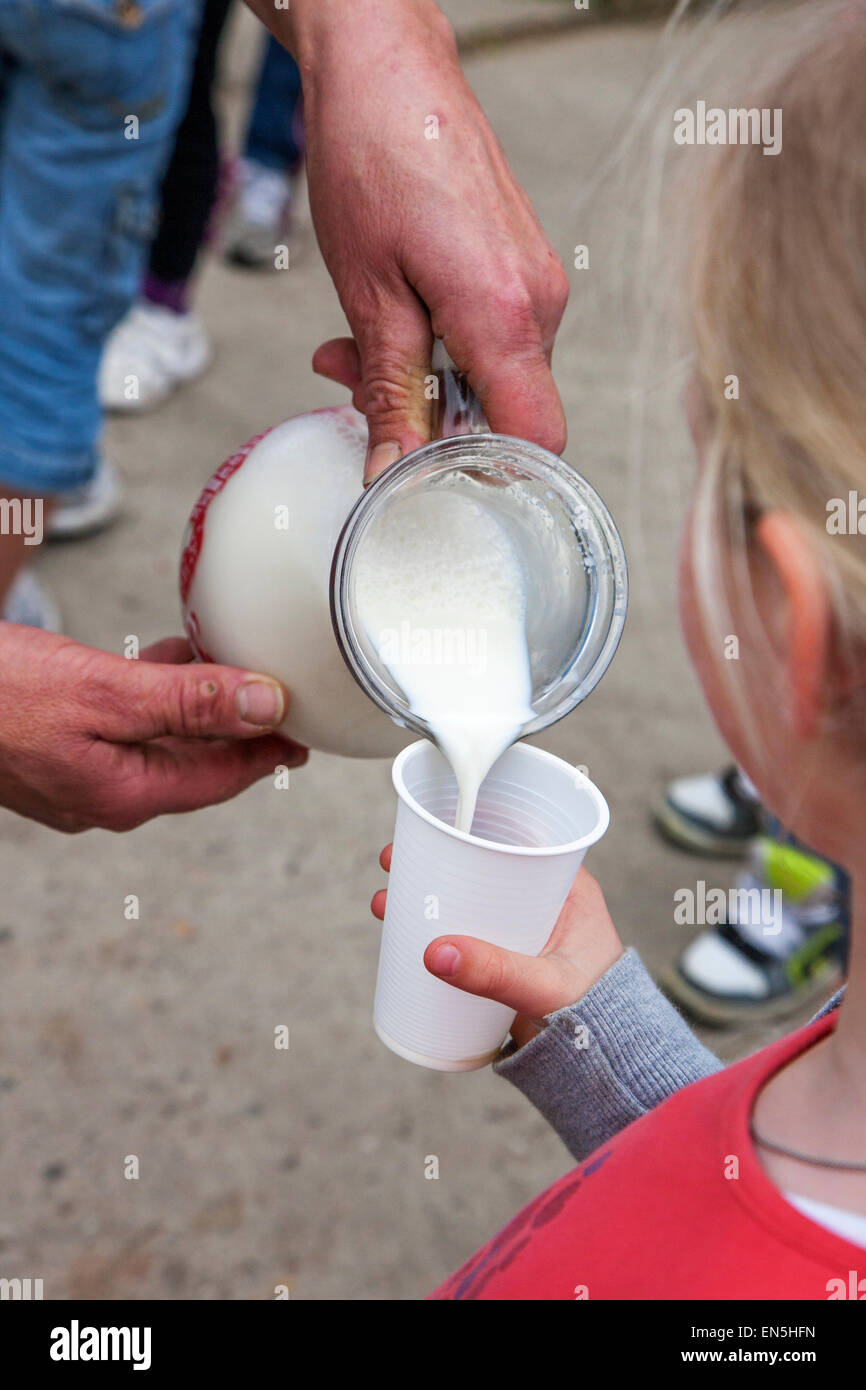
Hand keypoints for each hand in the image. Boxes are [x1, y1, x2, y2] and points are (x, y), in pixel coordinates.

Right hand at [0, 626, 306, 831]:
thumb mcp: (105, 692)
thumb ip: (189, 702)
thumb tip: (265, 706)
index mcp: (126, 793)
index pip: (223, 778)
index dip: (268, 749)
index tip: (306, 727)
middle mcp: (106, 795)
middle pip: (196, 764)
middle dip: (238, 727)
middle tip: (280, 694)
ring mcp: (78, 777)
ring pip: (160, 743)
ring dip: (196, 707)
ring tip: (231, 668)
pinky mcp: (56, 751)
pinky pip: (124, 729)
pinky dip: (153, 697)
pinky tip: (166, 660)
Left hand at [283, 0, 569, 478]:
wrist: (387, 66)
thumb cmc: (373, 158)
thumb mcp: (367, 293)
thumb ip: (391, 388)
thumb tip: (393, 466)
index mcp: (507, 314)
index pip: (537, 437)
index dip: (488, 471)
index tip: (430, 475)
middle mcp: (540, 303)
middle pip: (505, 412)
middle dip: (429, 419)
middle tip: (352, 386)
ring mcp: (536, 284)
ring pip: (490, 376)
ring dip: (423, 378)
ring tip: (352, 343)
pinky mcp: (521, 269)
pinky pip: (489, 337)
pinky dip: (437, 343)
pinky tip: (388, 316)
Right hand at [372, 845, 622, 1047]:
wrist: (604, 1065)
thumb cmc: (597, 1016)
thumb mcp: (546, 987)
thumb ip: (497, 972)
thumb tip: (434, 953)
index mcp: (566, 888)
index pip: (520, 837)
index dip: (472, 826)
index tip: (430, 825)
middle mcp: (543, 901)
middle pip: (482, 865)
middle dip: (435, 860)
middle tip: (393, 862)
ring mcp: (522, 931)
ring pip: (468, 898)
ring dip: (427, 895)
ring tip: (387, 901)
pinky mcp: (506, 960)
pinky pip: (466, 930)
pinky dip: (435, 927)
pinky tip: (405, 935)